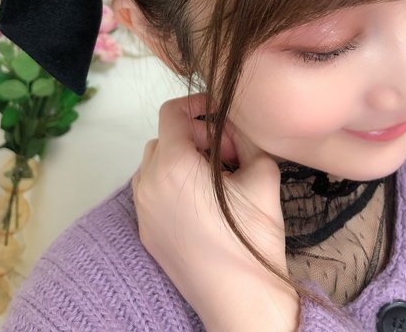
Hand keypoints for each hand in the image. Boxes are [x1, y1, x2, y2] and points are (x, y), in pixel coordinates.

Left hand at [132, 94, 299, 331]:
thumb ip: (246, 136)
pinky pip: (153, 191)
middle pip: (165, 138)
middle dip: (196, 136)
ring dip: (183, 159)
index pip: (172, 112)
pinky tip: (203, 203)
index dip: (198, 105)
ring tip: (217, 178)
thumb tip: (236, 124)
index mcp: (173, 164)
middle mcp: (148, 183)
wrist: (243, 300)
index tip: (221, 115)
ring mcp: (143, 210)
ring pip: (156, 164)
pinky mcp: (146, 232)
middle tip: (230, 155)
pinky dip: (173, 183)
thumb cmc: (253, 234)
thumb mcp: (262, 172)